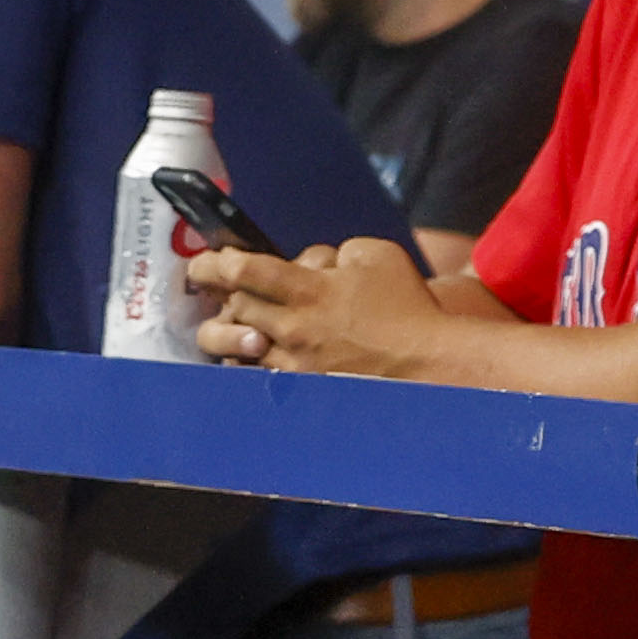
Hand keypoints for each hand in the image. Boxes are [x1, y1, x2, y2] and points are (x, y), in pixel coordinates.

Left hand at [192, 235, 447, 377]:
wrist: (427, 363)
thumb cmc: (406, 306)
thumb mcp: (376, 255)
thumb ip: (337, 251)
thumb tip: (316, 264)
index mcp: (308, 291)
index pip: (242, 271)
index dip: (216, 262)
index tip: (211, 260)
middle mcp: (292, 328)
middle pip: (232, 306)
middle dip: (220, 294)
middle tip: (220, 287)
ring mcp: (293, 363)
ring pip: (234, 346)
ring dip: (229, 331)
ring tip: (236, 323)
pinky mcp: (301, 388)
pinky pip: (254, 376)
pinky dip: (247, 364)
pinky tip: (256, 355)